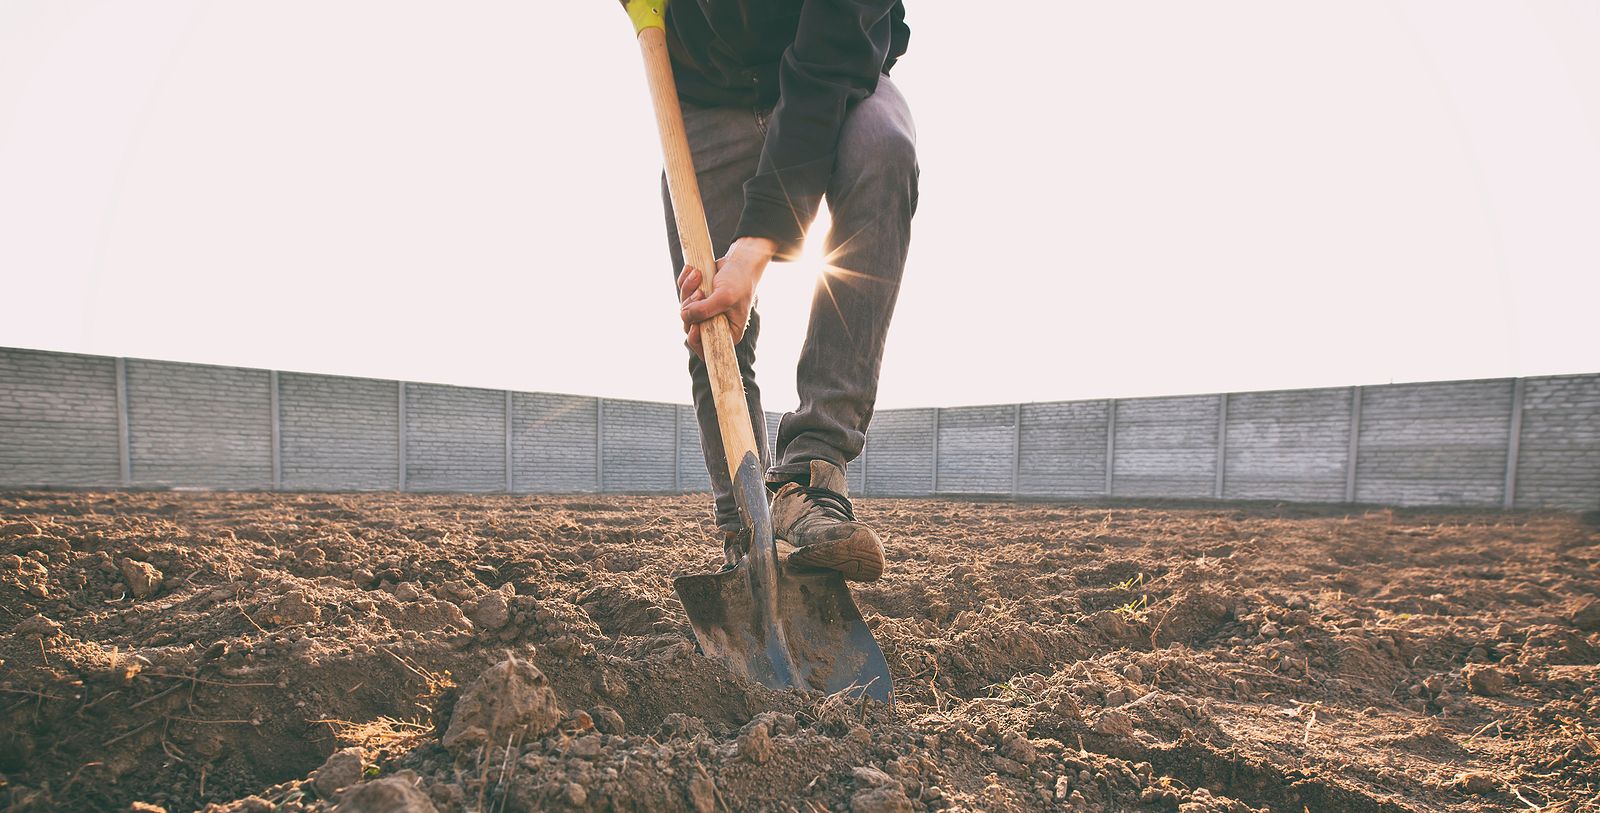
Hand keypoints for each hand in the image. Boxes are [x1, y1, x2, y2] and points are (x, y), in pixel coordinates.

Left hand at [678, 237, 774, 357]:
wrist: (740, 260)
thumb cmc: (739, 281)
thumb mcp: (724, 297)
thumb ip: (704, 310)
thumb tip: (684, 316)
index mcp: (727, 332)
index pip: (707, 348)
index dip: (695, 340)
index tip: (694, 326)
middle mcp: (715, 324)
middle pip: (690, 326)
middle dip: (690, 308)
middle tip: (700, 293)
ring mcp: (706, 311)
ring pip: (685, 308)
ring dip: (687, 290)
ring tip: (698, 276)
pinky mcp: (699, 298)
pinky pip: (684, 293)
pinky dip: (685, 281)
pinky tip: (692, 270)